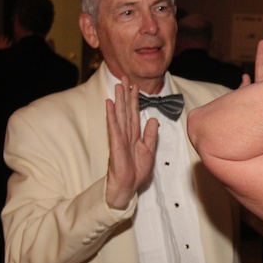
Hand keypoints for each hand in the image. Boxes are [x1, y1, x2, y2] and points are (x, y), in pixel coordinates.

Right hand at [105, 77, 158, 208]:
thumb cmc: (137, 171)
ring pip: (120, 114)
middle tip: (124, 78)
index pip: (135, 113)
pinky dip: (112, 114)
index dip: (135, 100)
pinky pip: (114, 126)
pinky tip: (109, 104)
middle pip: (126, 110)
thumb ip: (150, 135)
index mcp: (135, 135)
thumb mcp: (149, 150)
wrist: (129, 185)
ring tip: (117, 85)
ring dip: (119, 100)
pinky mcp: (116, 143)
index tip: (135, 86)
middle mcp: (126, 133)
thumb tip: (153, 120)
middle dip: (126, 94)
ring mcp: (120, 137)